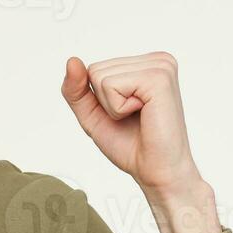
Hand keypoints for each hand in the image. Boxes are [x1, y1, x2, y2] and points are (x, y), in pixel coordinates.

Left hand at [59, 51, 199, 192]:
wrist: (157, 172)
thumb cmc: (131, 145)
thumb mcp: (93, 114)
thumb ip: (77, 89)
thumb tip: (72, 60)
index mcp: (147, 64)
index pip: (95, 69)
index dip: (100, 100)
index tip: (127, 114)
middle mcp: (157, 60)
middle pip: (96, 70)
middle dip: (105, 102)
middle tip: (134, 118)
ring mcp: (161, 66)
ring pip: (100, 77)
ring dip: (113, 106)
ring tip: (140, 117)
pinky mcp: (159, 78)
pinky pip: (111, 85)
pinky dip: (118, 108)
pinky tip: (144, 115)